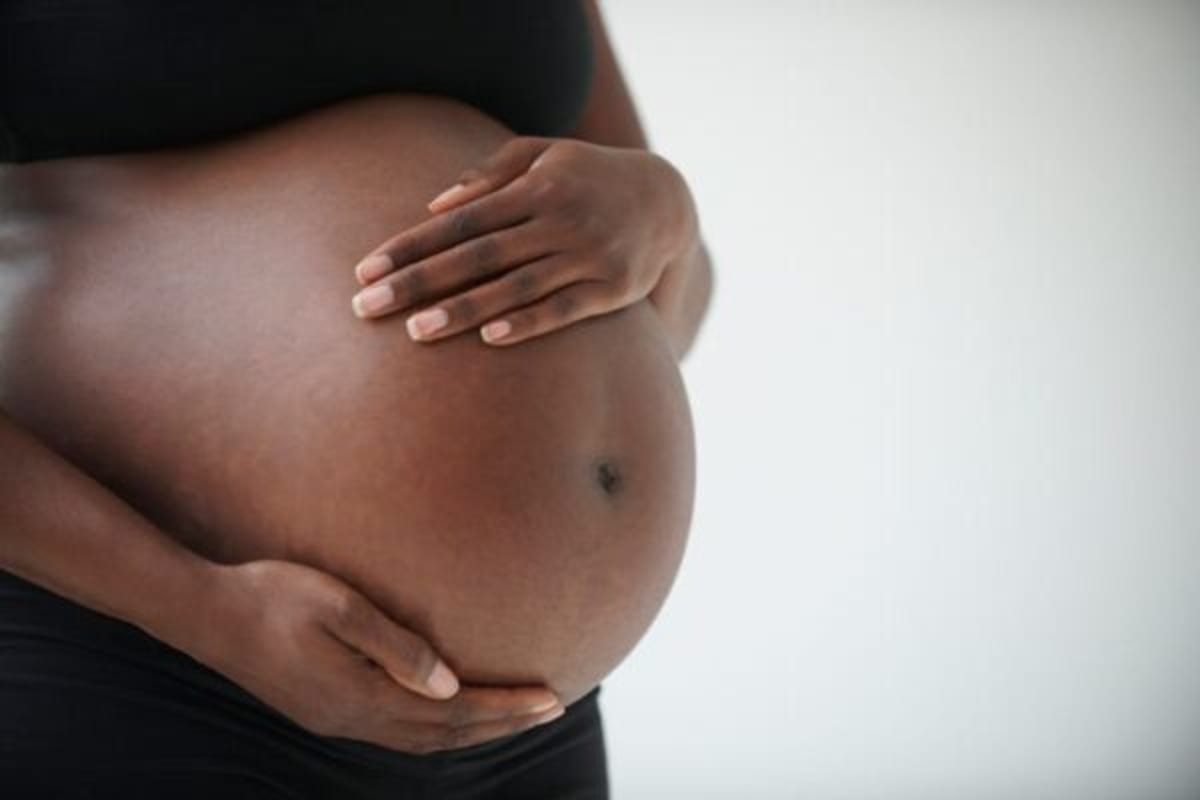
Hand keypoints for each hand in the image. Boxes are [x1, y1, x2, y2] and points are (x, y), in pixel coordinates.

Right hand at [200, 559, 563, 753]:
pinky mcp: (325, 710)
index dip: (507, 709)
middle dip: (503, 724)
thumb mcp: (339, 607)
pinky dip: (438, 728)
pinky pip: (398, 731)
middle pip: (446, 734)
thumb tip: (451, 683)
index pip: (455, 712)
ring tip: (515, 715)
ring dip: (474, 730)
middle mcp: (354, 720)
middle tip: (553, 708)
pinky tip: (449, 712)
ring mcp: (337, 720)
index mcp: (362, 697)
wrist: (203, 613)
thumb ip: (396, 647)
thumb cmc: (272, 595)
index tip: (552, 698)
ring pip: (423, 739)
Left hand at [349, 136, 696, 345]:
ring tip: (415, 333)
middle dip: (418, 282)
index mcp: (535, 187)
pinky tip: (491, 339)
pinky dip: (529, 323)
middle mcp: (559, 219)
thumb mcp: (545, 155)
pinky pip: (565, 310)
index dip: (410, 246)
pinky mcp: (613, 289)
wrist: (667, 200)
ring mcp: (588, 255)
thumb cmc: (588, 177)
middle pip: (476, 255)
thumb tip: (436, 204)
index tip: (366, 269)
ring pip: (515, 287)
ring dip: (463, 310)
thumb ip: (492, 174)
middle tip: (366, 306)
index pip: (459, 220)